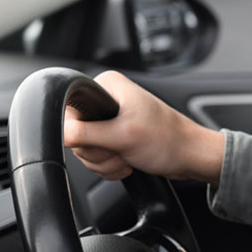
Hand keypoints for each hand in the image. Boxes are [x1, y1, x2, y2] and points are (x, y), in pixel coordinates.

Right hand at [63, 71, 224, 183]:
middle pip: (75, 133)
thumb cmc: (168, 141)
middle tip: (121, 149)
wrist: (190, 157)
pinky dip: (109, 166)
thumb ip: (86, 134)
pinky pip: (96, 157)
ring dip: (105, 162)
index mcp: (107, 86)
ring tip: (128, 157)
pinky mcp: (114, 137)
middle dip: (98, 151)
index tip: (104, 137)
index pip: (69, 110)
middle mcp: (107, 99)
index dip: (81, 131)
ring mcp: (110, 120)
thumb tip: (60, 133)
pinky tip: (128, 163)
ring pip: (84, 149)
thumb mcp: (123, 136)